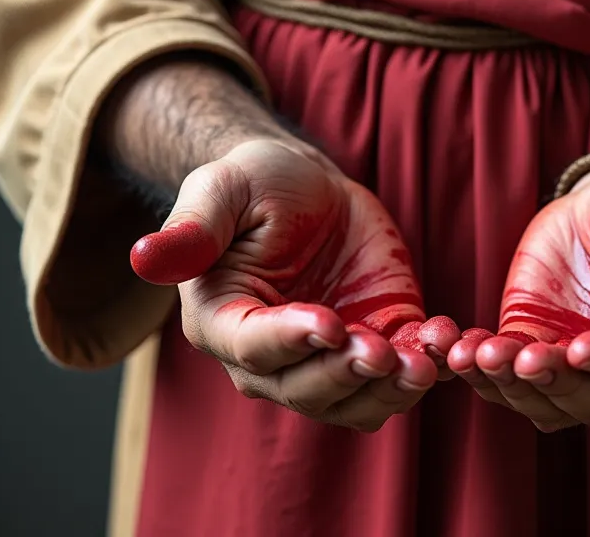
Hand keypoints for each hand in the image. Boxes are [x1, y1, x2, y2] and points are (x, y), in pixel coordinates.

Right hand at [129, 139, 459, 431]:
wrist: (312, 191)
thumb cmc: (257, 184)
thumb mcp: (224, 189)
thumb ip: (194, 227)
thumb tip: (144, 258)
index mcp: (221, 321)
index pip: (253, 348)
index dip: (292, 341)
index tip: (330, 323)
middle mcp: (270, 359)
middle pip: (305, 390)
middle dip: (346, 374)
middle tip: (381, 349)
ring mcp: (325, 361)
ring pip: (355, 404)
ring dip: (390, 388)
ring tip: (424, 358)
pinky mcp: (374, 348)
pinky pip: (398, 380)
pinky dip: (425, 369)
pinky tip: (444, 340)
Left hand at [449, 160, 589, 430]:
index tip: (580, 348)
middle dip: (553, 382)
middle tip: (518, 355)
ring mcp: (579, 367)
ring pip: (545, 402)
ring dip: (508, 384)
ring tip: (474, 353)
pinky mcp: (536, 350)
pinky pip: (506, 377)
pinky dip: (477, 370)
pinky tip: (451, 348)